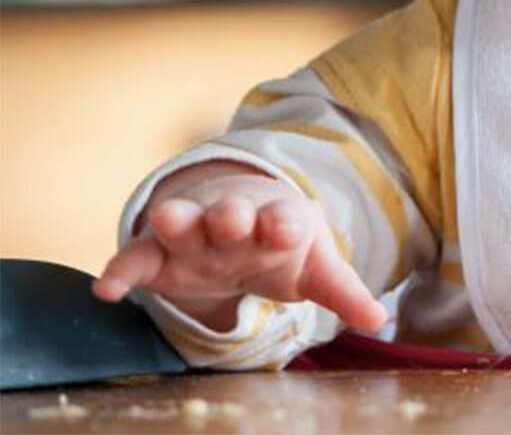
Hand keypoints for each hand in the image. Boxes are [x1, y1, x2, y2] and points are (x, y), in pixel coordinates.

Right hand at [93, 162, 386, 332]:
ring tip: (167, 221)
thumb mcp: (314, 264)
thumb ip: (342, 291)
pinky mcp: (157, 252)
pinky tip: (107, 289)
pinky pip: (135, 256)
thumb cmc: (279, 241)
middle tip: (231, 221)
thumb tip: (379, 322)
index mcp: (276, 219)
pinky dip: (122, 269)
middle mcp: (233, 219)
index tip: (287, 227)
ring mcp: (193, 232)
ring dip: (176, 220)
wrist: (237, 216)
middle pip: (230, 213)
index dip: (284, 222)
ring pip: (181, 220)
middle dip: (230, 216)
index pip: (283, 217)